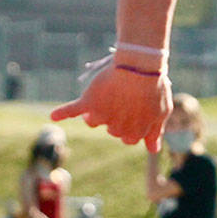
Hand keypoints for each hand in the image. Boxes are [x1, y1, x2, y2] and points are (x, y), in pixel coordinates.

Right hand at [51, 60, 171, 152]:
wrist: (141, 67)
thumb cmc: (154, 89)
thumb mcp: (162, 112)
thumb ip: (154, 132)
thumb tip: (153, 151)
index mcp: (134, 133)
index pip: (129, 139)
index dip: (134, 124)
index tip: (139, 109)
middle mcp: (115, 128)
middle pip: (113, 130)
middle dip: (119, 116)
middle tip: (128, 97)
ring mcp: (101, 116)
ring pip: (95, 121)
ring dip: (100, 111)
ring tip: (112, 93)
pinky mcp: (88, 102)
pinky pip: (72, 110)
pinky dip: (63, 112)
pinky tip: (55, 115)